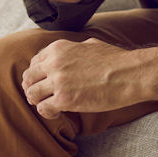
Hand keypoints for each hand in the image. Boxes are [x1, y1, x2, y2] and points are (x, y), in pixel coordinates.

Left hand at [21, 38, 138, 118]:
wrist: (129, 74)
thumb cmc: (115, 59)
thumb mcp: (90, 44)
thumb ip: (73, 48)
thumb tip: (72, 51)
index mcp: (59, 48)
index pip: (34, 61)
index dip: (36, 73)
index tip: (42, 81)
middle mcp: (54, 62)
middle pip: (28, 77)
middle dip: (32, 87)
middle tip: (40, 95)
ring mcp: (58, 81)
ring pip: (31, 94)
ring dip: (37, 101)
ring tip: (47, 104)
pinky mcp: (64, 100)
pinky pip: (43, 108)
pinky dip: (47, 112)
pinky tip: (56, 112)